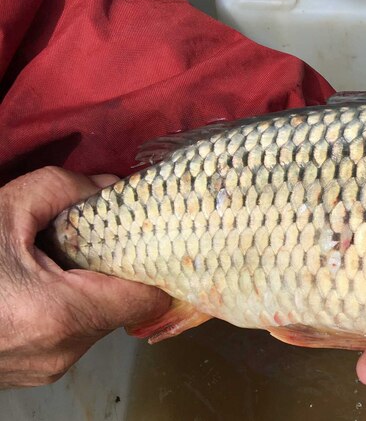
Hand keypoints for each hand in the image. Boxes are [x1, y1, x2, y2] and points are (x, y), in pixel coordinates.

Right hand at [0, 167, 170, 387]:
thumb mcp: (3, 210)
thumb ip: (65, 190)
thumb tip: (109, 186)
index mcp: (59, 315)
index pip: (147, 299)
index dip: (154, 265)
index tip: (150, 241)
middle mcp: (59, 353)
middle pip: (122, 309)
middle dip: (113, 271)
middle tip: (96, 241)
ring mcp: (44, 370)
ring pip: (96, 323)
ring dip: (87, 290)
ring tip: (57, 262)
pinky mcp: (29, 374)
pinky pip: (68, 337)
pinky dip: (64, 309)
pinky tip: (38, 284)